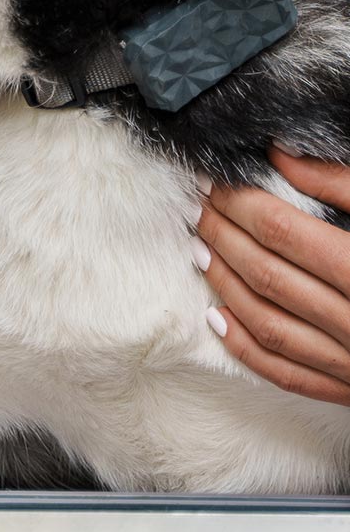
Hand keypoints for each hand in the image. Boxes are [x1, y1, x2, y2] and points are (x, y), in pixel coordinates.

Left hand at [194, 147, 349, 405]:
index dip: (241, 204)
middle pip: (269, 275)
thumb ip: (346, 184)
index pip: (283, 232)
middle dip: (224, 237)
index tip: (216, 181)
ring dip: (225, 284)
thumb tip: (283, 156)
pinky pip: (289, 375)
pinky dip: (246, 348)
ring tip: (199, 248)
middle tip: (197, 206)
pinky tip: (218, 321)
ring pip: (270, 325)